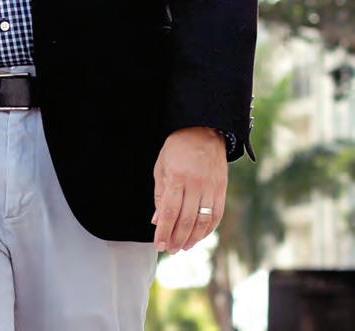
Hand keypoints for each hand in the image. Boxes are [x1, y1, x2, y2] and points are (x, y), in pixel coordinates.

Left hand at [151, 126, 226, 253]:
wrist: (204, 130)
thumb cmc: (177, 148)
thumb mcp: (162, 166)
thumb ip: (160, 194)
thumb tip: (157, 221)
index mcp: (177, 177)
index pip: (170, 211)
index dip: (164, 231)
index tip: (158, 245)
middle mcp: (196, 184)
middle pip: (186, 220)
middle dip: (176, 239)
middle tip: (170, 250)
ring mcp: (211, 187)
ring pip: (203, 221)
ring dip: (192, 238)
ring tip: (183, 247)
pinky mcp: (222, 189)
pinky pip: (216, 215)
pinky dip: (208, 230)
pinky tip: (199, 236)